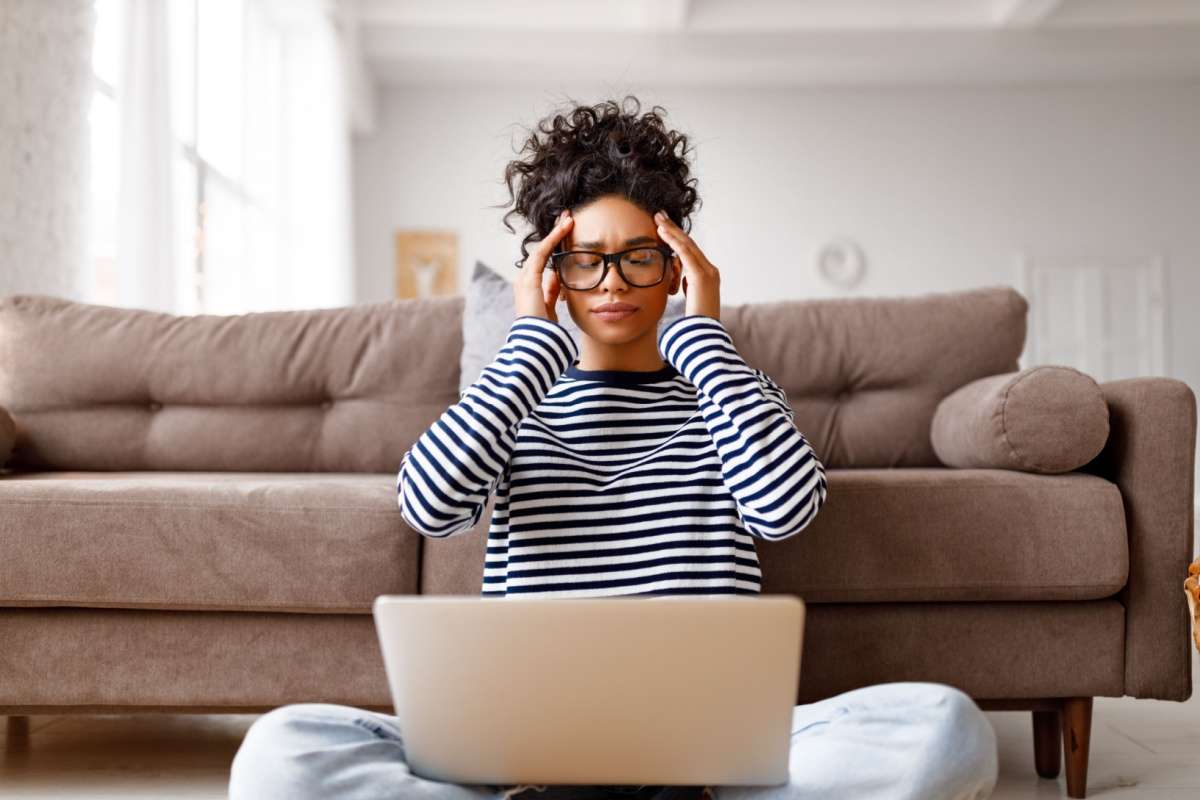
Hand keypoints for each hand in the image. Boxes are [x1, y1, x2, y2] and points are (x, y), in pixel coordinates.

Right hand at [514, 208, 571, 324]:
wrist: (535, 342)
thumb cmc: (543, 330)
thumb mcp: (550, 307)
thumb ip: (552, 292)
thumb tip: (556, 277)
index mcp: (529, 286)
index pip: (543, 261)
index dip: (555, 246)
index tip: (567, 235)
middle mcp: (524, 279)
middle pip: (541, 250)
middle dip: (555, 234)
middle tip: (568, 218)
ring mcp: (525, 278)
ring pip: (542, 247)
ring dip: (556, 232)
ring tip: (569, 218)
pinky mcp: (529, 278)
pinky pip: (542, 252)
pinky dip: (554, 239)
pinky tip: (564, 228)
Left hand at [654, 210, 719, 320]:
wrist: (705, 337)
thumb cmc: (695, 324)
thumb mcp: (691, 300)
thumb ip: (686, 287)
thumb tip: (679, 281)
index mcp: (707, 275)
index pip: (690, 252)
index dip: (676, 238)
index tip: (663, 227)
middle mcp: (710, 271)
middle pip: (689, 244)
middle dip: (673, 228)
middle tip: (659, 215)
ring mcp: (708, 272)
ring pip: (687, 245)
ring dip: (671, 230)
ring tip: (658, 219)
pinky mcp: (702, 277)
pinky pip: (685, 254)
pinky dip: (673, 241)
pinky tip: (662, 232)